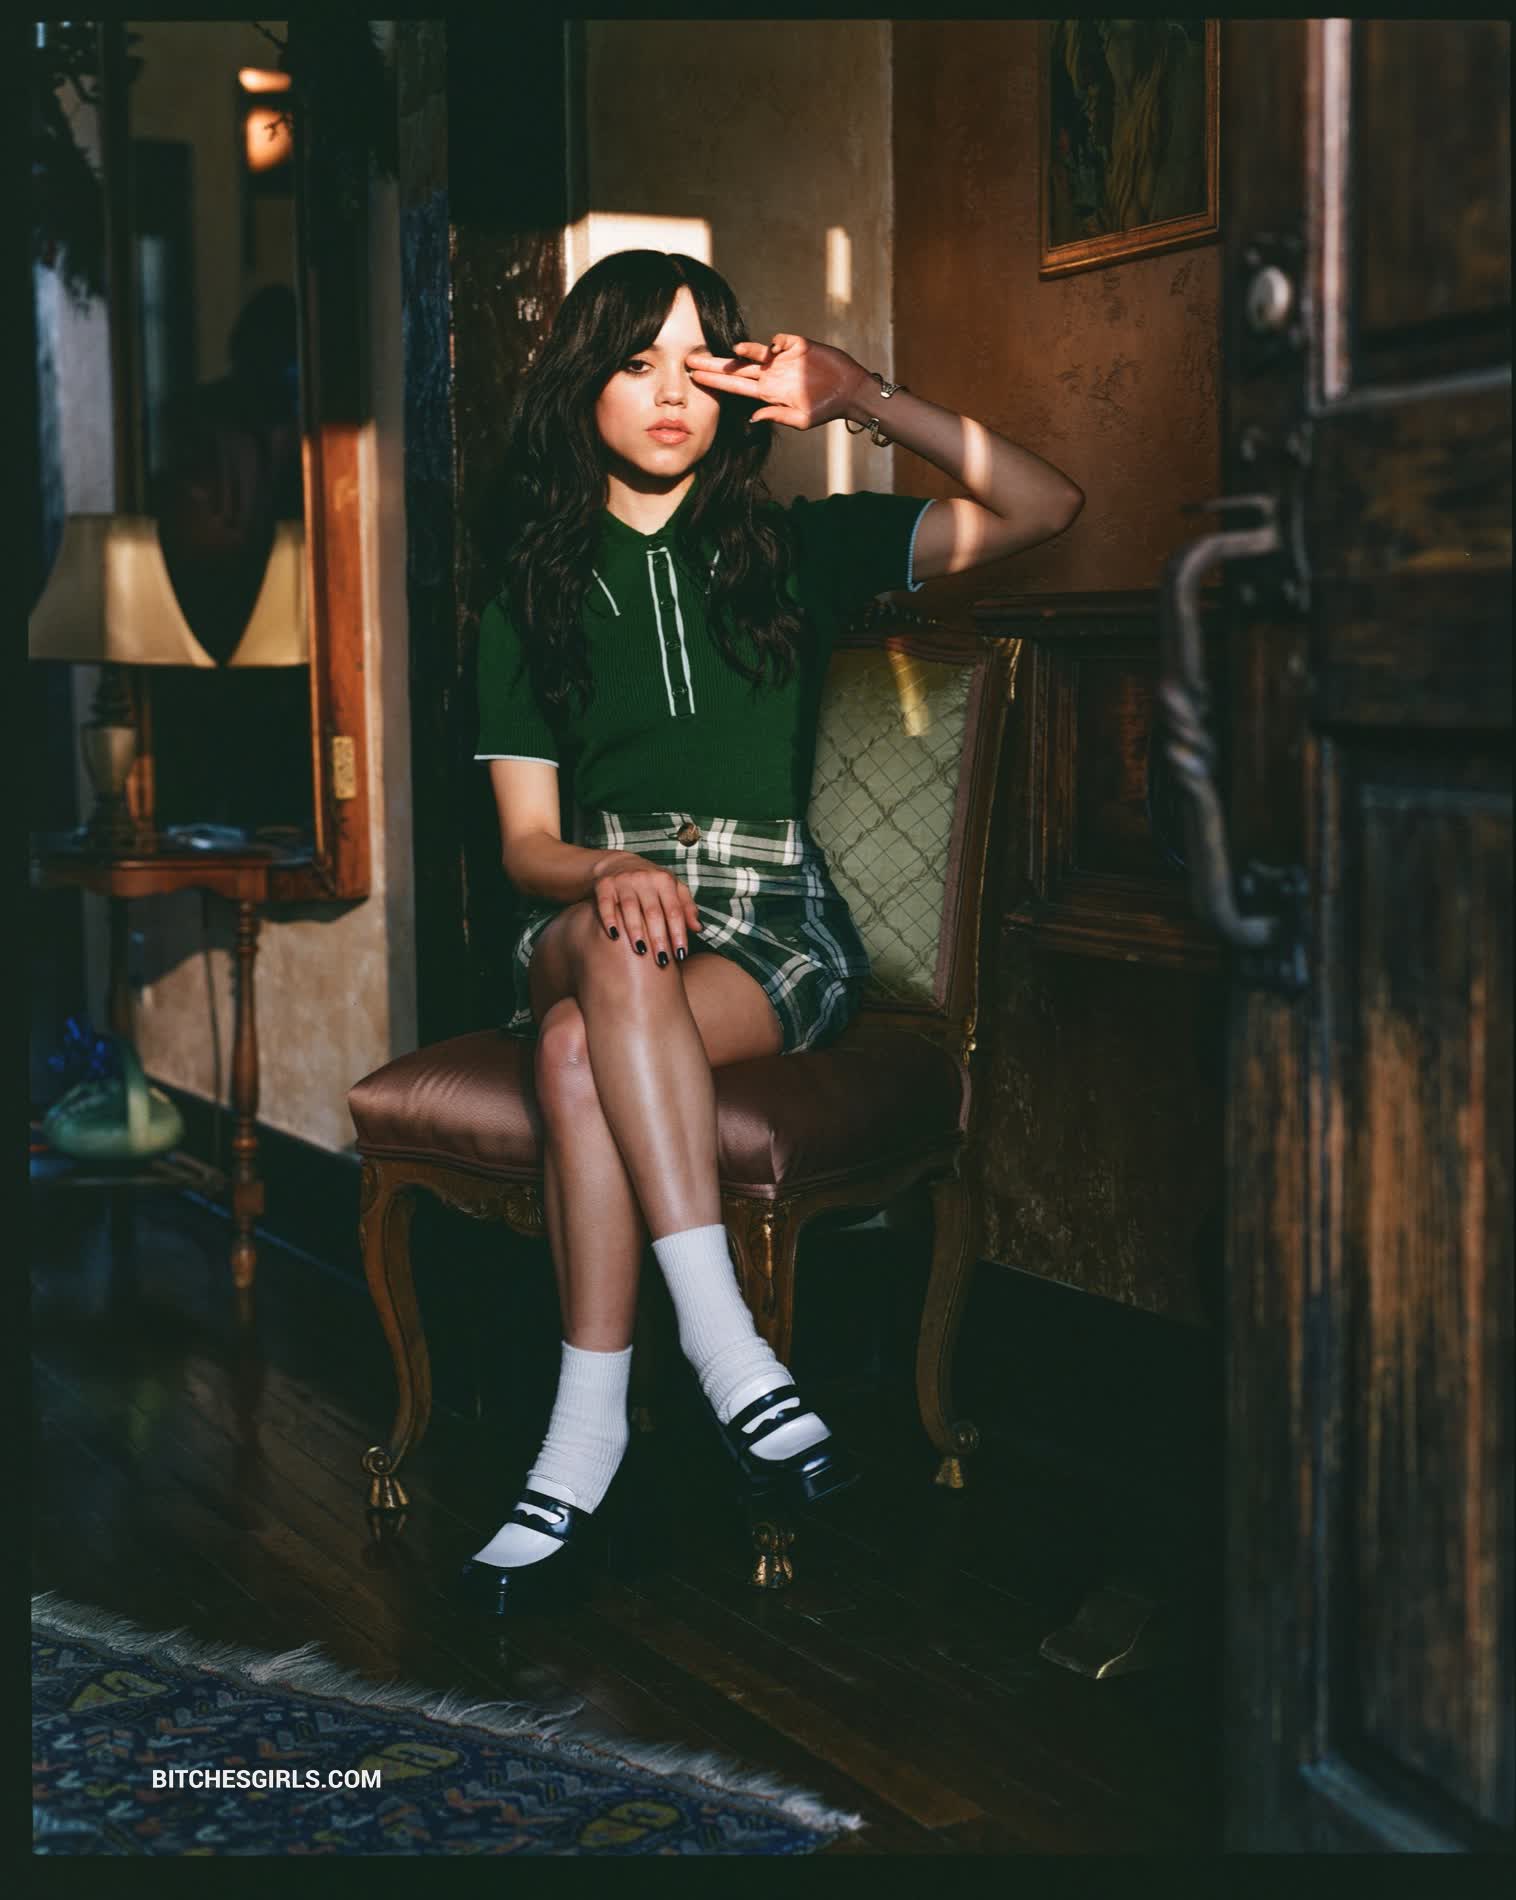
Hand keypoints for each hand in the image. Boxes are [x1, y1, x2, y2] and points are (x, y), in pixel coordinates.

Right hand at [591, 852, 702, 964]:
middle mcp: (645, 879)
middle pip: (653, 912)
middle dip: (659, 937)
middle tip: (662, 960)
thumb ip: (686, 907)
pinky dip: (609, 920)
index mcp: (664, 880)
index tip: (681, 954)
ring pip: (630, 908)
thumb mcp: (672, 888)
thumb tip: (698, 929)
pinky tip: (614, 936)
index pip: (674, 910)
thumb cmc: (651, 882)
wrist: (618, 863)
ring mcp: (623, 881)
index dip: (678, 933)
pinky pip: (606, 905)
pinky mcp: (604, 885)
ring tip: (641, 951)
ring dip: (636, 931)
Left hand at [686, 334, 872, 430]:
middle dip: (714, 364)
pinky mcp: (797, 346)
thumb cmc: (825, 408)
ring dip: (743, 351)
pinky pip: (780, 341)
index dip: (715, 382)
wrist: (850, 390)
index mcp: (768, 393)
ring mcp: (783, 359)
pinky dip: (776, 343)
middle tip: (690, 359)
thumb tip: (752, 416)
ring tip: (732, 350)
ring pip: (755, 352)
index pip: (735, 387)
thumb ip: (776, 416)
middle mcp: (771, 374)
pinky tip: (777, 350)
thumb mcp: (800, 419)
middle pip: (736, 368)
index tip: (694, 378)